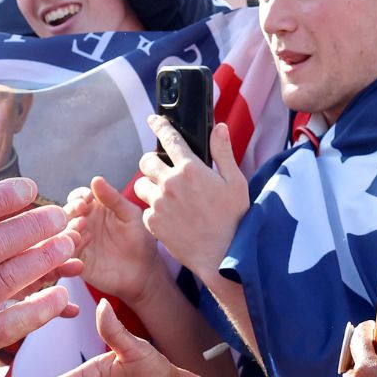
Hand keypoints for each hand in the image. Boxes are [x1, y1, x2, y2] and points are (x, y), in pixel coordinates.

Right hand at [64, 176, 160, 304]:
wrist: (144, 272)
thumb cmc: (139, 239)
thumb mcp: (130, 215)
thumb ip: (114, 199)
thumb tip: (96, 179)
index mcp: (94, 209)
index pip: (78, 197)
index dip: (80, 195)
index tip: (87, 197)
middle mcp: (83, 224)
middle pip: (67, 213)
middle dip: (72, 208)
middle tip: (81, 208)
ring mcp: (79, 242)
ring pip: (64, 231)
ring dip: (70, 225)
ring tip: (83, 223)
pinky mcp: (78, 260)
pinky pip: (68, 251)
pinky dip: (72, 244)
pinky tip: (85, 240)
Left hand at [134, 118, 249, 283]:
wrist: (222, 256)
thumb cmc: (234, 219)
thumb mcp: (235, 182)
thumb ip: (222, 152)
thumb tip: (218, 127)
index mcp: (191, 169)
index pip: (169, 138)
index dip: (160, 125)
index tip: (154, 120)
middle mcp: (170, 183)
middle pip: (146, 161)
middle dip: (153, 162)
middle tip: (164, 170)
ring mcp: (158, 204)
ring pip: (141, 184)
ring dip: (150, 186)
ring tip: (167, 196)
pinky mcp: (152, 222)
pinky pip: (145, 208)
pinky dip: (154, 209)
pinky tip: (171, 216)